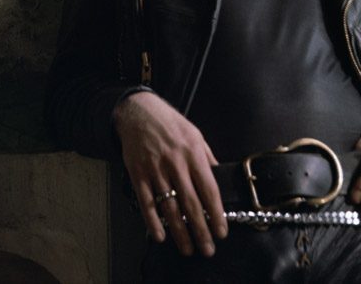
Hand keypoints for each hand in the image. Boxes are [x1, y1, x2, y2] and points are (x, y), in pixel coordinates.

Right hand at [113, 91, 227, 256]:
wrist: (138, 111)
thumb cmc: (169, 123)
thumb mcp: (195, 134)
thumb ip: (207, 157)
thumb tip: (219, 178)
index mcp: (193, 153)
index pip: (209, 189)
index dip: (216, 213)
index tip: (221, 231)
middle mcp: (175, 163)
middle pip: (191, 203)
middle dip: (201, 230)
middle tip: (207, 249)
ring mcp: (155, 170)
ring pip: (170, 207)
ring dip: (180, 232)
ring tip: (188, 249)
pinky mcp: (138, 174)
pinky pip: (147, 202)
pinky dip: (153, 222)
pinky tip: (161, 236)